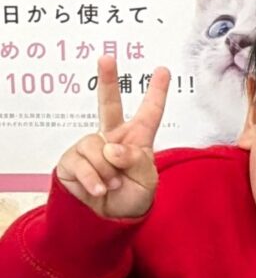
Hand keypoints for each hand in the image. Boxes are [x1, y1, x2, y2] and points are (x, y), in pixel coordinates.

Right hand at [53, 54, 169, 220]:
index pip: (149, 113)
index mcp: (137, 141)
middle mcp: (112, 139)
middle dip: (108, 79)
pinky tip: (99, 189)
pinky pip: (82, 163)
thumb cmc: (131, 198)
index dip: (156, 92)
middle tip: (107, 57)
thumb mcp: (147, 182)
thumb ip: (137, 162)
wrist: (106, 220)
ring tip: (112, 184)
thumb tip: (112, 147)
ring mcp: (91, 148)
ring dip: (107, 170)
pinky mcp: (71, 160)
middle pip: (109, 104)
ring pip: (98, 147)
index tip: (163, 70)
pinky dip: (94, 179)